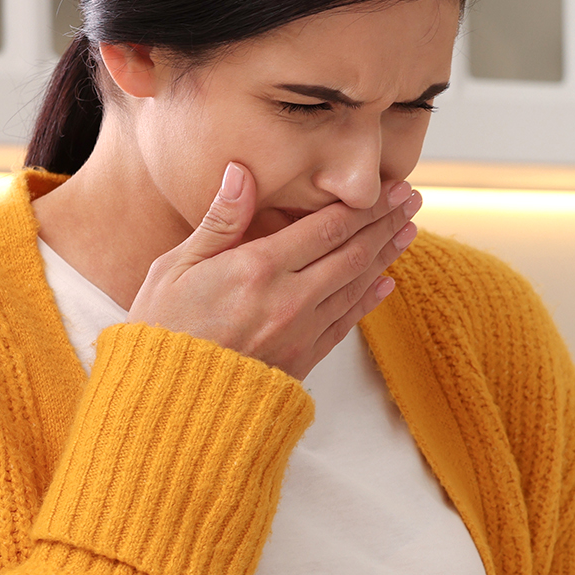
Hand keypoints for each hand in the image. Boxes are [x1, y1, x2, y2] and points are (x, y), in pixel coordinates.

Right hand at [126, 163, 419, 380]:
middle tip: (411, 200)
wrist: (170, 404)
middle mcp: (289, 299)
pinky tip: (385, 284)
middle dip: (384, 224)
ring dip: (385, 256)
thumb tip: (241, 171)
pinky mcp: (302, 361)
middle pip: (351, 253)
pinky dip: (368, 300)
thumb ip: (219, 220)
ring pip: (355, 286)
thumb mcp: (175, 267)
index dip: (364, 206)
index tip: (391, 188)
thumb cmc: (163, 330)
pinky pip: (345, 323)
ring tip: (407, 232)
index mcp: (257, 269)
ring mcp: (300, 332)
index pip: (326, 228)